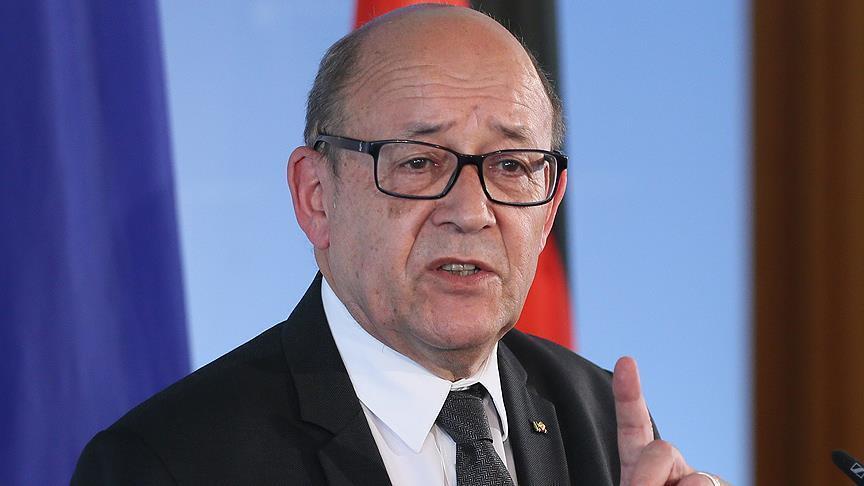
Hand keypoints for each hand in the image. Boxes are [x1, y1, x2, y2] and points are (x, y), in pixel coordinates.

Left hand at [613, 356, 727, 485]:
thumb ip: (639, 480)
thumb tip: (679, 476)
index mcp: (640, 462)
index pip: (632, 424)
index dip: (629, 394)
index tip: (625, 360)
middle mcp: (671, 465)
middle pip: (662, 450)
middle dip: (647, 476)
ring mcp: (698, 478)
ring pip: (692, 478)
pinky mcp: (723, 485)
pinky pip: (707, 485)